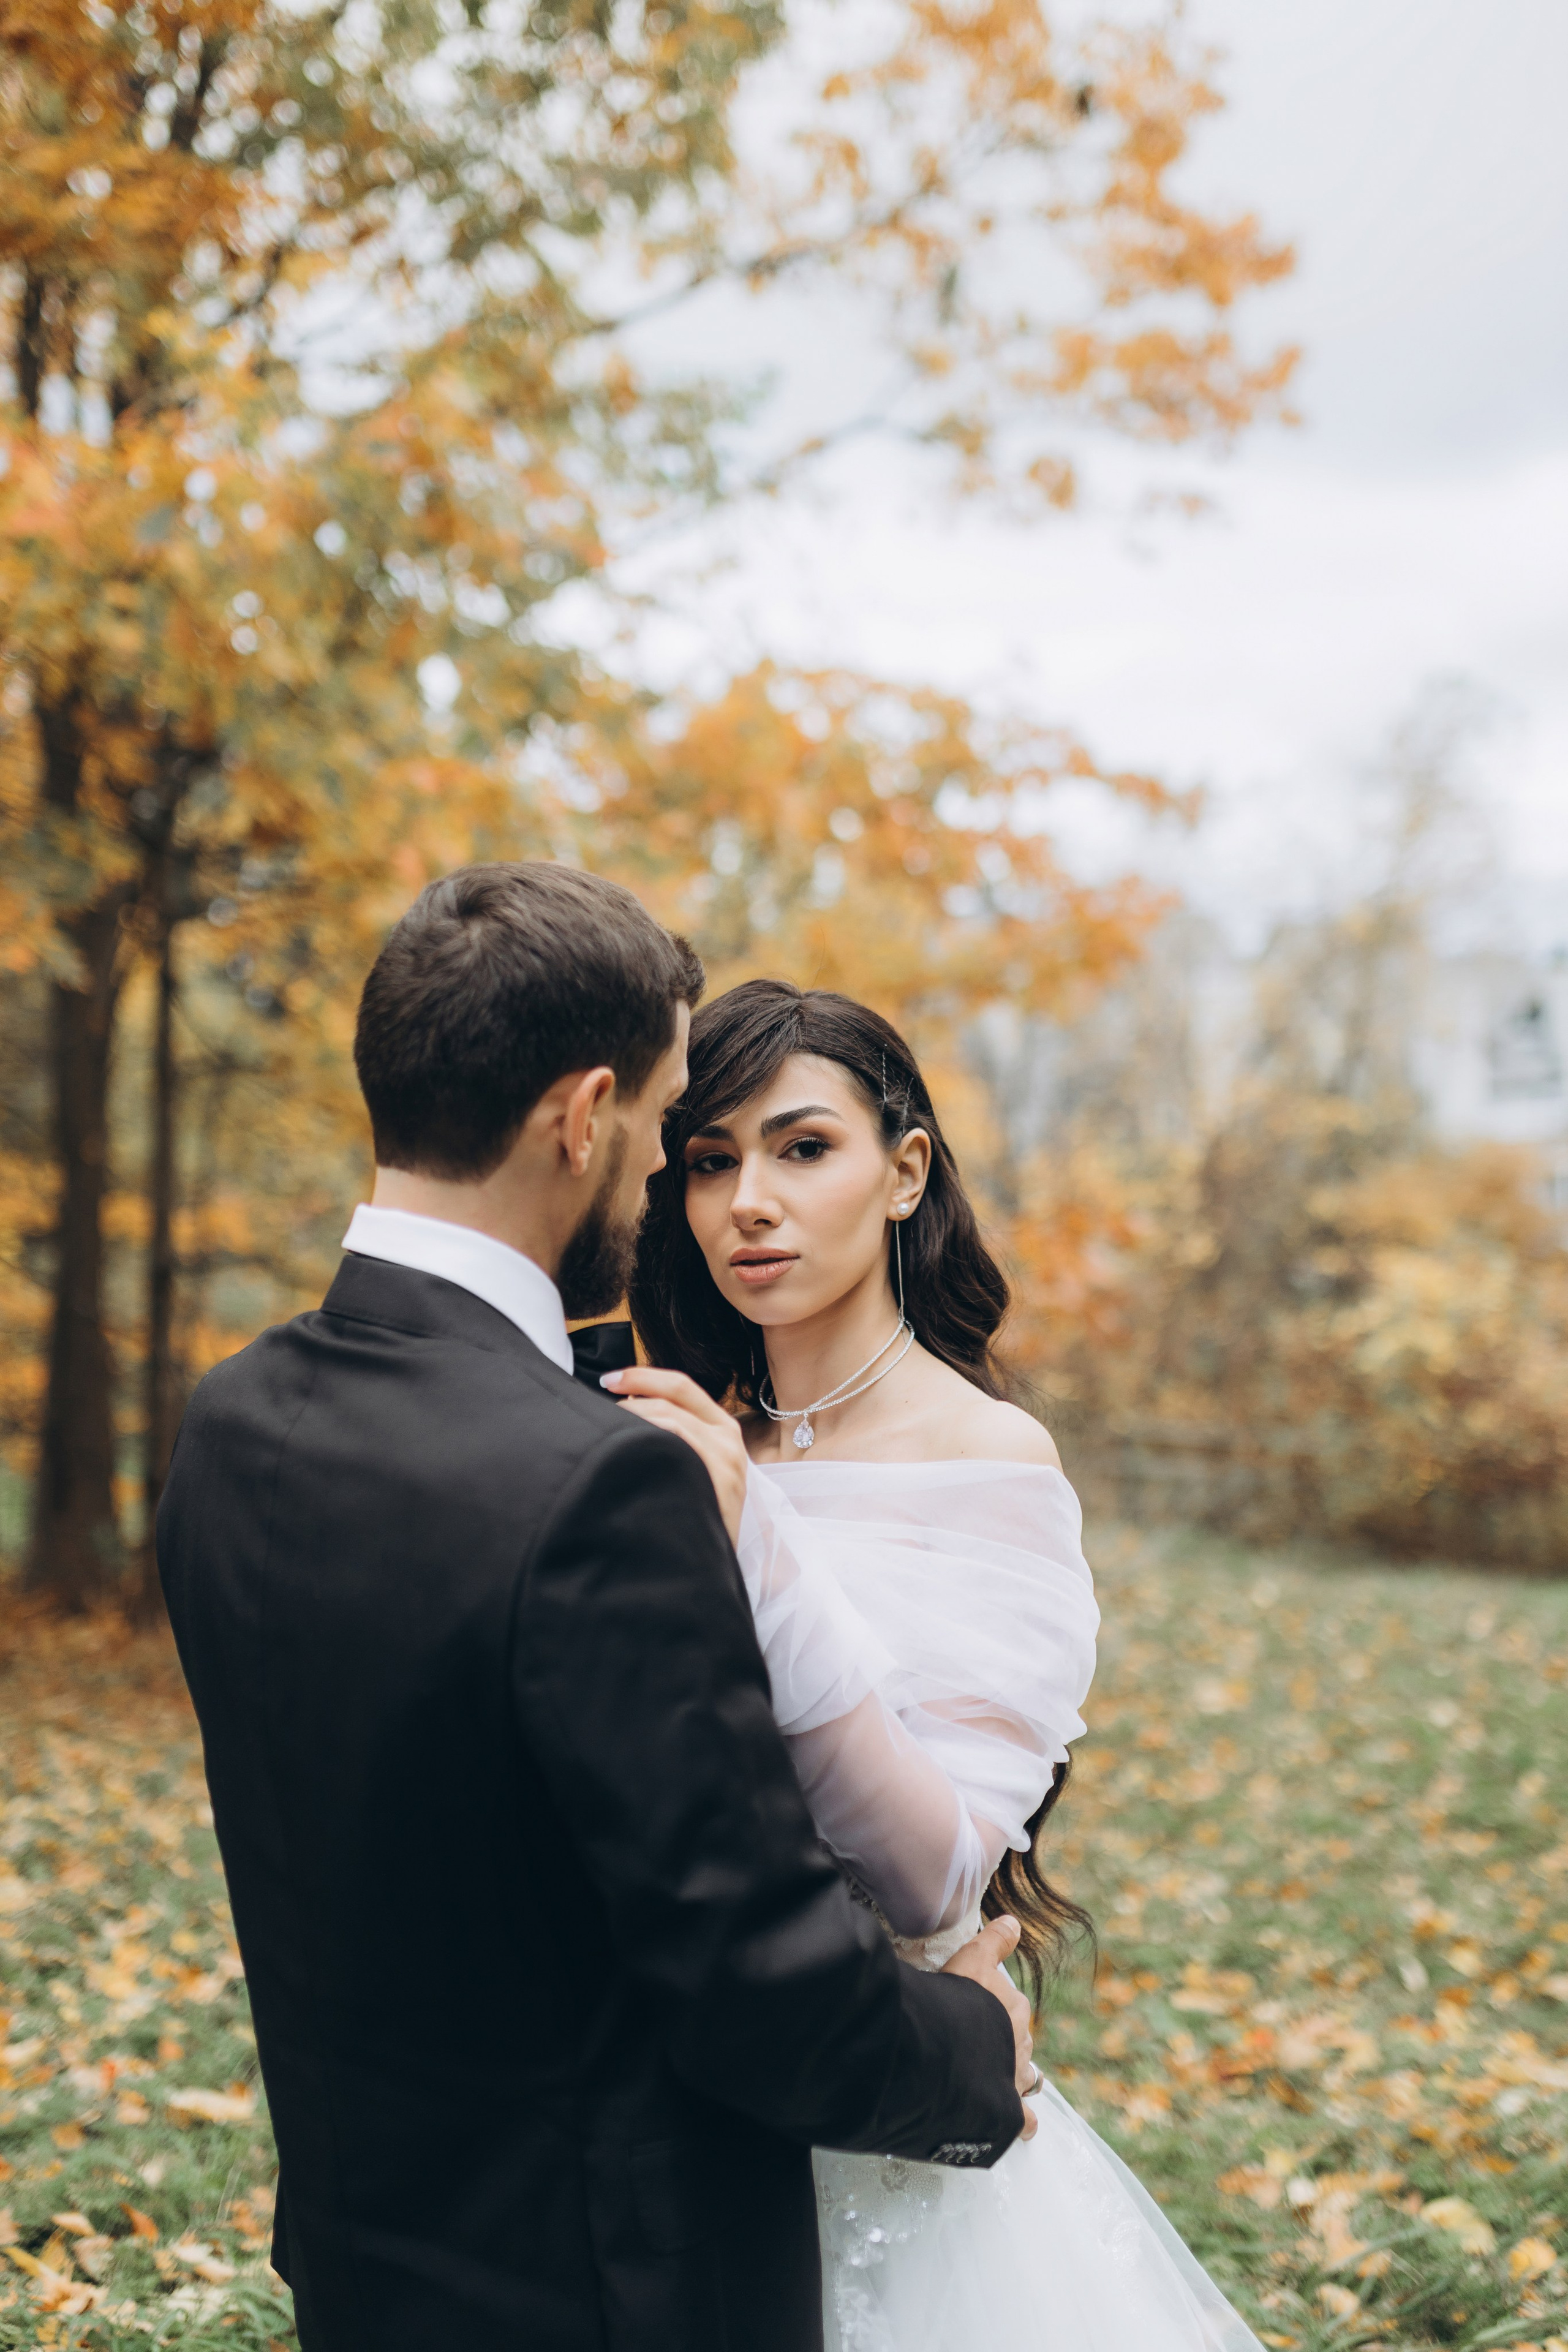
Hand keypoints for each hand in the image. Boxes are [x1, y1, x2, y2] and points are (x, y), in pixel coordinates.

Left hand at [601, 1366, 749, 1546]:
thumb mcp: (696, 1469)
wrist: (713, 1567)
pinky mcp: (720, 1481)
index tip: (609, 1378)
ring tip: (604, 1435)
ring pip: (669, 1420)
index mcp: (723, 1428)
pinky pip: (676, 1444)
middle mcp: (729, 1439)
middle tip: (595, 1412)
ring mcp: (727, 1460)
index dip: (643, 1376)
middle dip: (628, 1400)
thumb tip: (625, 1411)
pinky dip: (646, 1440)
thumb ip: (675, 1438)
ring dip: (630, 1421)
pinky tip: (623, 1454)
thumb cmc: (696, 1516)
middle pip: (670, 1400)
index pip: (682, 1386)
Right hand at [940, 1914, 1038, 2142]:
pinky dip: (1023, 2123)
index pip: (1011, 2005)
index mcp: (1012, 2007)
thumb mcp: (970, 1960)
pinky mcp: (1009, 2113)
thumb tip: (1015, 1920)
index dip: (994, 2006)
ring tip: (999, 2079)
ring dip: (1014, 2077)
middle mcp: (1021, 2042)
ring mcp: (1015, 2079)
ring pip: (1024, 2076)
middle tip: (980, 2042)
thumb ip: (993, 1941)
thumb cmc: (953, 2002)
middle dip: (1005, 2040)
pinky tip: (1022, 2127)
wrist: (947, 2053)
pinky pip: (1024, 2121)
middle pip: (1019, 2040)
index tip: (981, 2008)